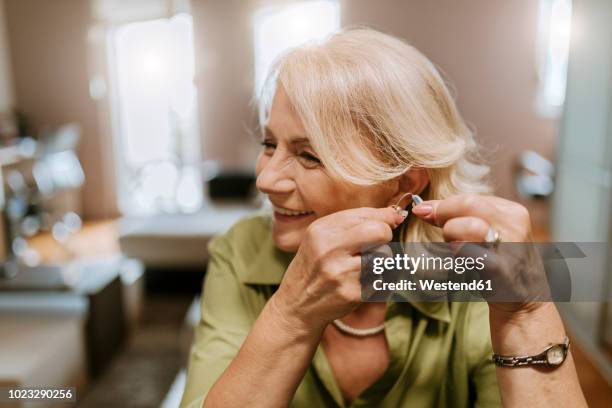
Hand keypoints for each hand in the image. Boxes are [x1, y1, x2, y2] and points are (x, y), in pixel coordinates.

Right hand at [272, 207, 405, 333]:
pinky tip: (358, 282)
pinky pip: (382, 279)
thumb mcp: (322, 236)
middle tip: (376, 244)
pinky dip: (376, 279)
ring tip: (362, 265)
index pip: (367, 216)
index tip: (391, 222)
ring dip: (380, 260)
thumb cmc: (314, 265)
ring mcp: (341, 274)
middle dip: (386, 236)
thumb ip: (356, 221)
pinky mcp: (352, 294)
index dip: (384, 219)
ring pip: (384, 256)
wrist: (297, 305)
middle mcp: (329, 250)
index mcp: (321, 231)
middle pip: (380, 232)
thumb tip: (396, 215)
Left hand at [411, 194, 548, 315]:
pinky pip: (469, 253)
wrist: (525, 301)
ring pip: (467, 226)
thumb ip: (460, 217)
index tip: (423, 210)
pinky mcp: (501, 269)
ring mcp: (510, 246)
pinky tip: (462, 260)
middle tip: (432, 223)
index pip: (470, 198)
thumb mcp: (486, 233)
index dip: (443, 204)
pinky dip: (459, 254)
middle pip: (468, 204)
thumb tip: (424, 208)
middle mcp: (514, 225)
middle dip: (443, 214)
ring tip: (455, 247)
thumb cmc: (498, 263)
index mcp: (512, 212)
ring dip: (451, 235)